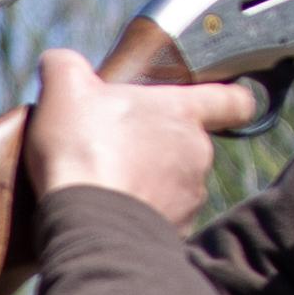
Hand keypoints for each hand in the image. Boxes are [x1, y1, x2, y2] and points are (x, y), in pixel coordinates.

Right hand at [22, 47, 267, 223]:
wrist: (87, 223)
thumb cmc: (84, 150)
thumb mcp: (63, 90)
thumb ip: (65, 66)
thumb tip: (59, 63)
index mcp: (183, 112)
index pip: (235, 101)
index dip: (230, 100)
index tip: (219, 105)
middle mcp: (198, 152)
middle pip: (189, 143)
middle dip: (157, 145)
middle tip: (116, 147)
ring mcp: (192, 196)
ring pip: (176, 183)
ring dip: (149, 182)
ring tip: (106, 184)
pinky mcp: (178, 231)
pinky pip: (161, 218)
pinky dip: (140, 215)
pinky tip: (108, 214)